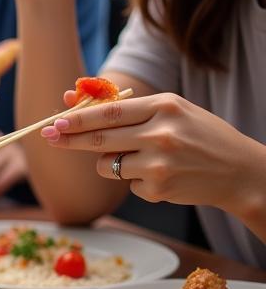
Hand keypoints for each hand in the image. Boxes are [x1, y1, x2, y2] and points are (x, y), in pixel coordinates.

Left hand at [38, 92, 264, 209]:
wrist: (240, 172)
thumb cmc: (200, 135)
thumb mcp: (171, 111)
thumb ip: (126, 108)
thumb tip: (71, 100)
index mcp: (164, 107)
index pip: (109, 112)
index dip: (77, 118)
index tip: (55, 121)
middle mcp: (160, 134)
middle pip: (99, 139)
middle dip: (69, 139)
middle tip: (49, 137)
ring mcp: (159, 164)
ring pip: (106, 165)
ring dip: (108, 162)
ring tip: (139, 157)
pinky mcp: (158, 189)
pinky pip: (126, 183)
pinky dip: (135, 180)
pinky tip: (162, 175)